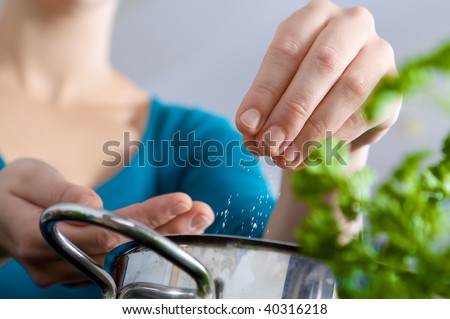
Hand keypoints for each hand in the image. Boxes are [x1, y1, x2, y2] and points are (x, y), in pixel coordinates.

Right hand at [0, 158, 213, 286]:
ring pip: (127, 256)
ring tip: (199, 217)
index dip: (146, 218)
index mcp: (41, 237)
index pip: (106, 230)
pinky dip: (150, 242)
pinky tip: (177, 227)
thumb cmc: (10, 192)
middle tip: (203, 211)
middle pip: (124, 248)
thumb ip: (58, 192)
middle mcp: (59, 263)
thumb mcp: (27, 178)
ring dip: (166, 236)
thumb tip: (94, 203)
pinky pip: (121, 258)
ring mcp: (71, 272)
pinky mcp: (81, 270)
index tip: (181, 201)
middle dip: (168, 229)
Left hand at [236, 0, 400, 168]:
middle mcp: (351, 25)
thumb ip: (264, 106)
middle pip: (322, 64)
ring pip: (350, 88)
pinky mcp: (394, 86)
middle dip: (292, 110)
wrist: (338, 110)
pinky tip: (312, 154)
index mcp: (314, 16)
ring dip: (314, 128)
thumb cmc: (302, 92)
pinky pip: (366, 113)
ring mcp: (378, 52)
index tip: (247, 125)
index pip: (287, 49)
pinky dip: (336, 138)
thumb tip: (249, 127)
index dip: (265, 90)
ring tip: (288, 156)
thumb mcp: (278, 91)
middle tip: (270, 143)